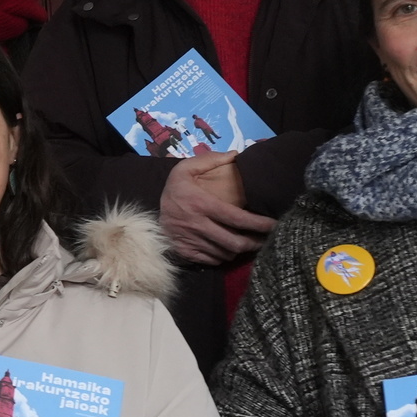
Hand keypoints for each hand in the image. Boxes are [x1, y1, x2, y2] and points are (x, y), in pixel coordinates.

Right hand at [159, 152, 274, 265]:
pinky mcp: (186, 253)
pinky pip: (213, 261)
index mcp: (201, 204)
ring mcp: (191, 242)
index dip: (259, 224)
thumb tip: (236, 155)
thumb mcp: (185, 168)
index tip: (274, 225)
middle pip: (234, 242)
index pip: (237, 218)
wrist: (142, 214)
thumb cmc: (173, 190)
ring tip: (250, 244)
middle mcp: (197, 225)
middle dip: (255, 243)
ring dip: (240, 250)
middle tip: (267, 240)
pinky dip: (224, 257)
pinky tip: (228, 249)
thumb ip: (210, 159)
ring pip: (225, 253)